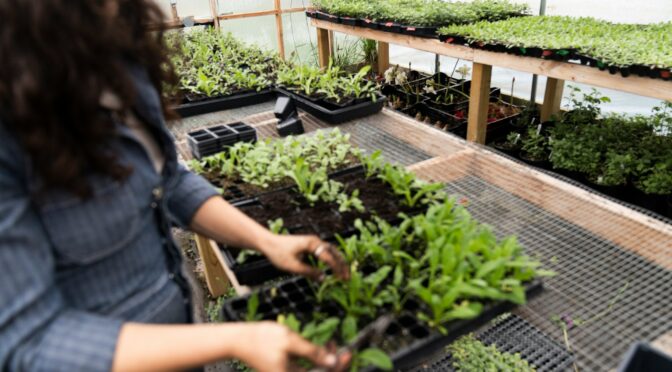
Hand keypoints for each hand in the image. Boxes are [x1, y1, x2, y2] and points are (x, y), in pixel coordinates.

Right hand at [233, 322, 349, 371]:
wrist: (239, 339)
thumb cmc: (262, 339)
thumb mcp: (290, 342)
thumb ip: (312, 353)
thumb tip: (332, 362)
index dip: (339, 366)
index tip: (348, 353)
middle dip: (334, 363)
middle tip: (341, 347)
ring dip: (326, 360)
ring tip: (332, 344)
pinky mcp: (286, 371)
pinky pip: (307, 369)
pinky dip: (316, 359)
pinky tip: (321, 347)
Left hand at [258, 234, 349, 280]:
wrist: (268, 242)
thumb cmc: (278, 253)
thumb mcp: (292, 266)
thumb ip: (308, 272)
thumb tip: (323, 279)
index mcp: (312, 244)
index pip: (328, 257)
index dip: (336, 269)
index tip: (341, 279)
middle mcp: (315, 241)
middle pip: (334, 252)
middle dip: (341, 265)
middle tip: (347, 278)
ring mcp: (313, 242)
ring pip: (331, 252)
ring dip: (338, 262)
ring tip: (344, 275)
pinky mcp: (311, 245)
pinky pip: (325, 252)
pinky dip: (332, 260)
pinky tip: (334, 269)